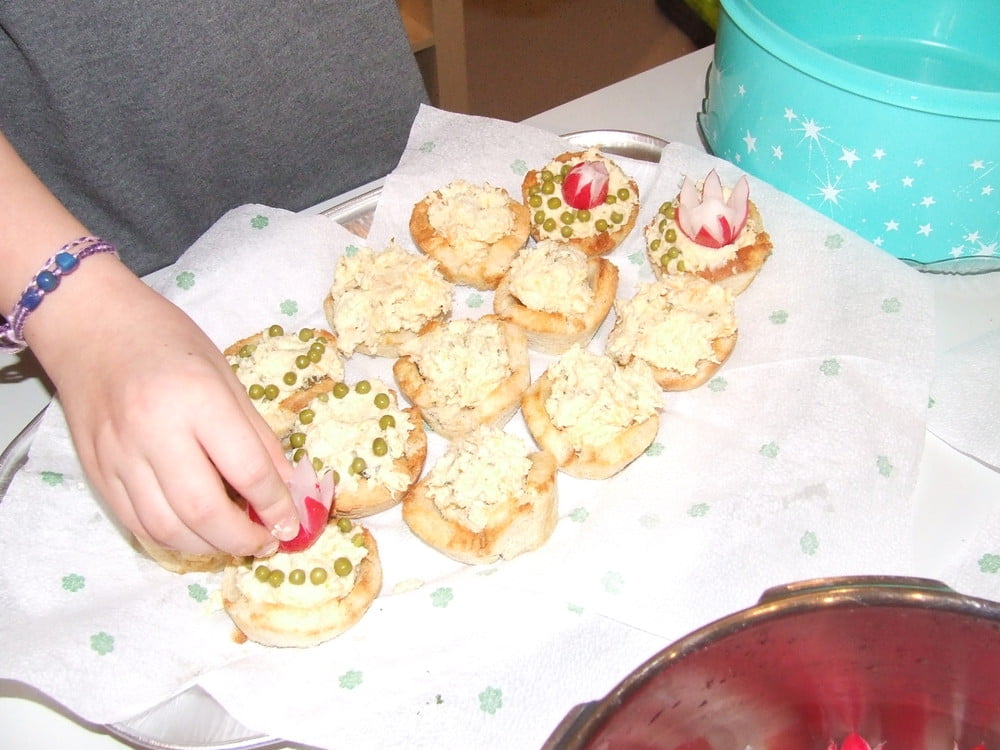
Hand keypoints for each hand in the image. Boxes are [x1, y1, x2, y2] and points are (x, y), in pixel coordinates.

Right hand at [26, 255, 299, 556]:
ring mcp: (118, 456)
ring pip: (166, 529)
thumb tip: (286, 485)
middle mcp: (154, 432)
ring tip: (234, 543)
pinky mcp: (96, 472)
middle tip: (266, 542)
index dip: (275, 505)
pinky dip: (171, 540)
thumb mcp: (225, 375)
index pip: (247, 469)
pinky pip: (136, 523)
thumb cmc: (164, 339)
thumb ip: (256, 435)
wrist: (88, 324)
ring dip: (208, 548)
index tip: (291, 523)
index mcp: (197, 399)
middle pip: (203, 511)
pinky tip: (196, 535)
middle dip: (243, 540)